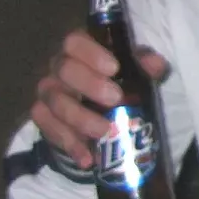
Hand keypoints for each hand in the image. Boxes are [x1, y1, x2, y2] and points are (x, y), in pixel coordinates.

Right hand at [30, 31, 168, 168]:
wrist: (97, 104)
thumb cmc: (118, 78)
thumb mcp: (135, 67)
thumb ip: (145, 63)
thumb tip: (155, 64)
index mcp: (80, 48)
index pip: (75, 41)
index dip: (91, 53)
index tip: (114, 68)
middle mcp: (58, 66)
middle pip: (64, 70)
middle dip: (89, 85)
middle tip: (116, 99)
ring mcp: (49, 92)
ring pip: (54, 102)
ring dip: (80, 119)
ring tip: (104, 132)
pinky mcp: (43, 117)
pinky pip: (49, 130)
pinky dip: (70, 145)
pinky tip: (88, 158)